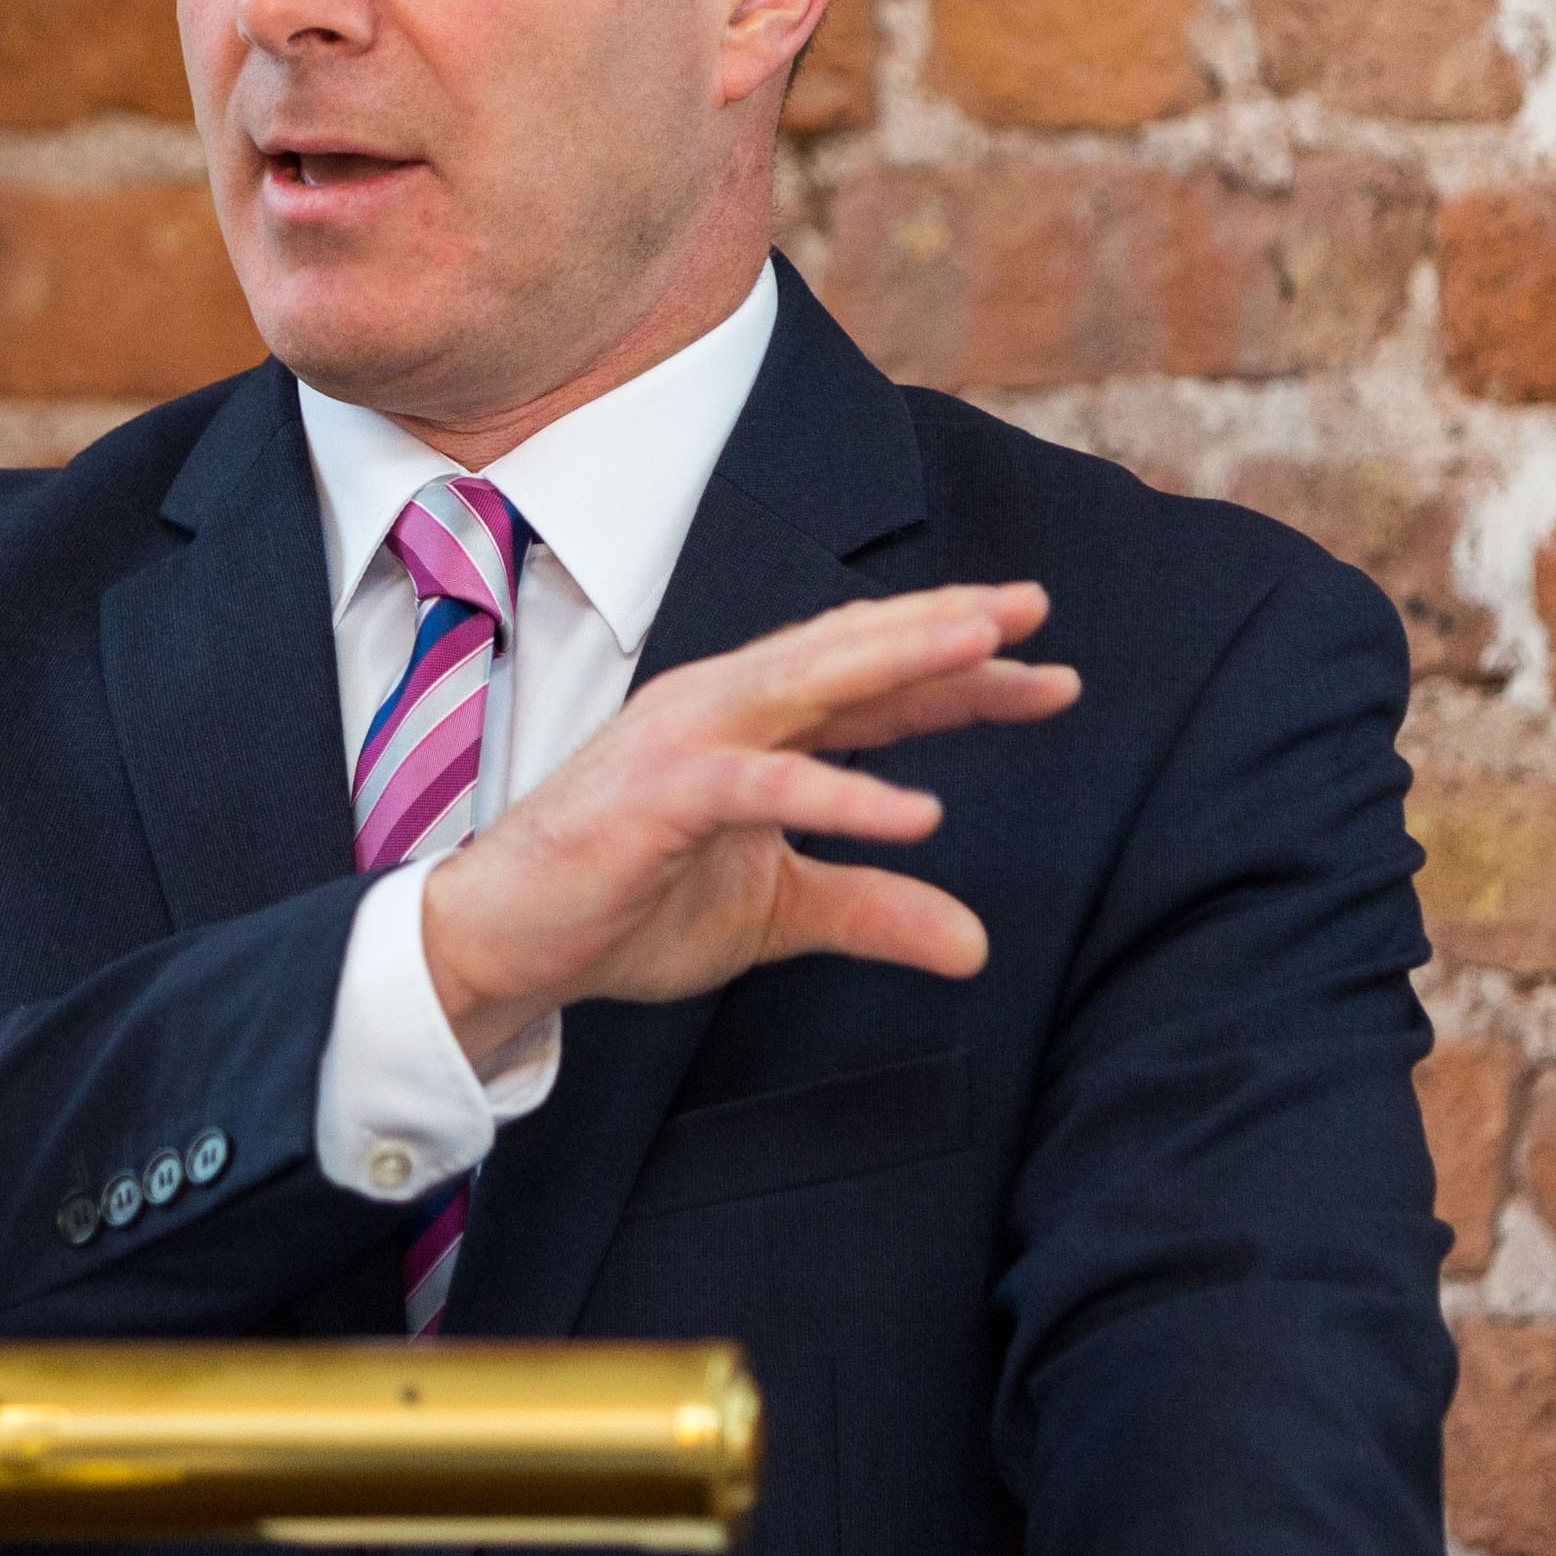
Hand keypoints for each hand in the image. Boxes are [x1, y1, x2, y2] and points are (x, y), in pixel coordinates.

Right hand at [417, 584, 1079, 1066]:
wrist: (503, 943)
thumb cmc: (623, 907)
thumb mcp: (776, 913)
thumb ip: (872, 910)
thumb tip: (978, 945)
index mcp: (750, 723)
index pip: (871, 684)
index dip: (960, 676)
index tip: (1052, 675)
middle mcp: (722, 706)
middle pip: (851, 652)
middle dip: (947, 628)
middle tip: (1036, 610)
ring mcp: (687, 738)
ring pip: (809, 680)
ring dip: (900, 657)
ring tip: (989, 646)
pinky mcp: (660, 792)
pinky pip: (765, 784)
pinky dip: (843, 792)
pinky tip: (920, 811)